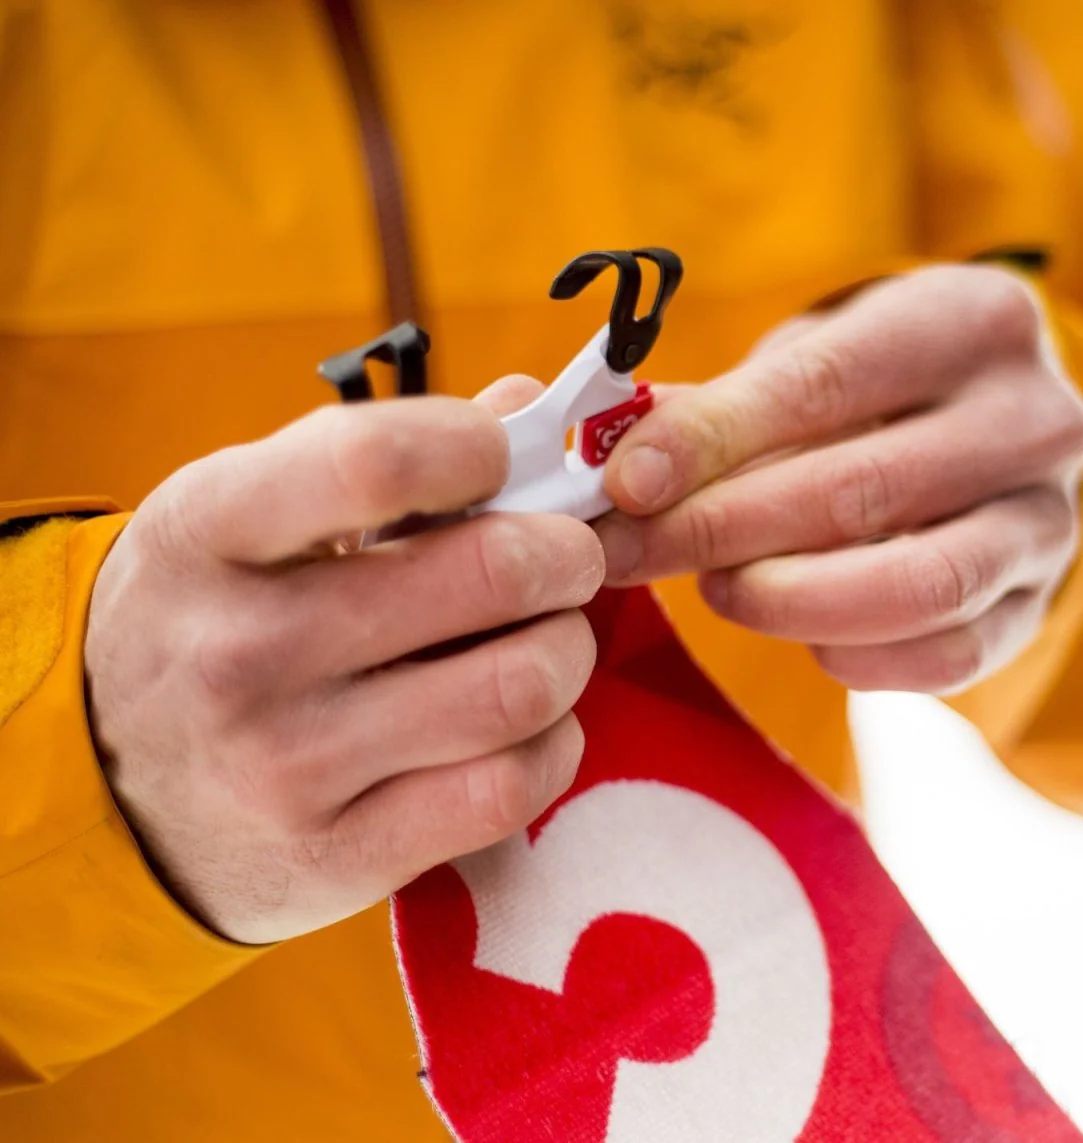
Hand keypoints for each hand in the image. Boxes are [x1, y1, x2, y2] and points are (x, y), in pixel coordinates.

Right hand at [85, 378, 602, 943]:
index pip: (377, 461)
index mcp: (210, 532)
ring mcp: (286, 766)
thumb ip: (376, 458)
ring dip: (567, 652)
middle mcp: (240, 650)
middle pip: (492, 574)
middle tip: (566, 559)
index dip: (480, 447)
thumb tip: (525, 407)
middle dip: (566, 555)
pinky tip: (527, 726)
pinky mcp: (336, 856)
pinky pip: (507, 790)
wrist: (106, 790)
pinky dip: (551, 746)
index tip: (502, 461)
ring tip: (548, 642)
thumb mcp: (246, 520)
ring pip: (518, 688)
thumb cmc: (212, 620)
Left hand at [596, 265, 1082, 693]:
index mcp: (969, 323)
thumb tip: (616, 462)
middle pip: (861, 491)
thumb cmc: (874, 394)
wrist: (988, 436)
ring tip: (716, 589)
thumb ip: (720, 408)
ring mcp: (1048, 521)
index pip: (825, 382)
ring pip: (916, 586)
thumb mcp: (810, 363)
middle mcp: (1033, 420)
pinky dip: (852, 655)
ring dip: (786, 600)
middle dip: (722, 531)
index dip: (712, 439)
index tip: (626, 482)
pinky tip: (800, 633)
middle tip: (631, 554)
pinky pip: (944, 656)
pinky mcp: (1038, 606)